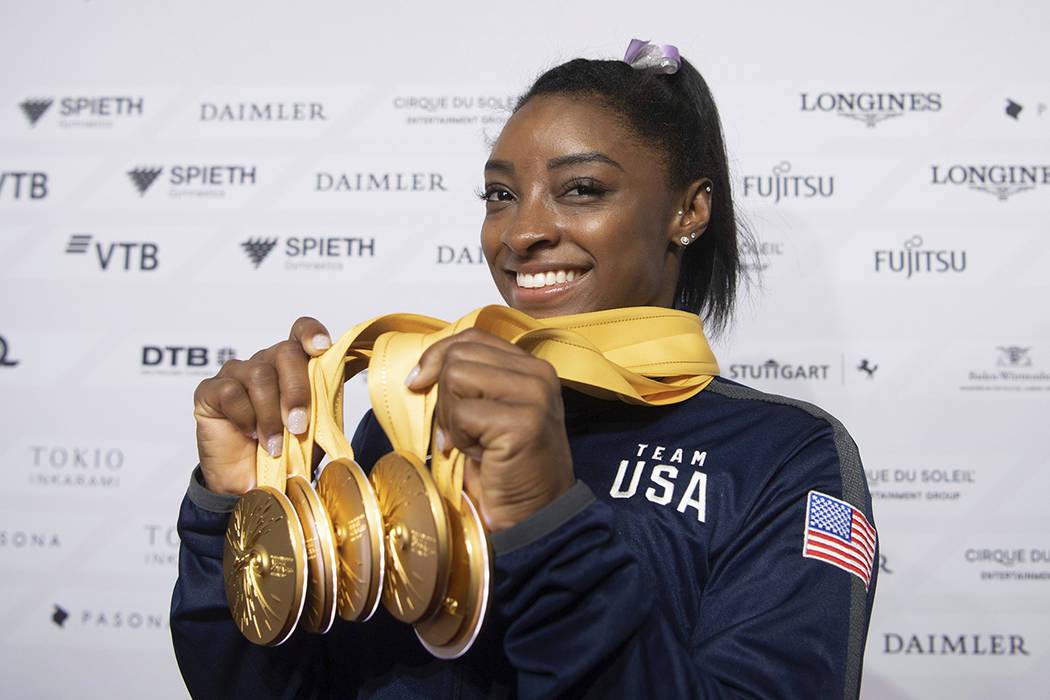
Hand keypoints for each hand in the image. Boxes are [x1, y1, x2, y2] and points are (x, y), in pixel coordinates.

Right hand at [192, 318, 331, 494]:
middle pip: (284, 353)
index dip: (311, 333)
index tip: (322, 348)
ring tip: (274, 444)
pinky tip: (250, 434)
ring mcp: (236, 373)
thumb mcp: (315, 425)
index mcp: (293, 365)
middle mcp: (265, 362)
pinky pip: (231, 392)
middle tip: (298, 426)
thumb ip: (325, 398)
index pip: (301, 331)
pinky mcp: (210, 390)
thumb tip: (345, 374)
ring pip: (259, 375)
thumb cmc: (286, 450)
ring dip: (271, 414)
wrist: (251, 482)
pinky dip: (245, 417)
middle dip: (296, 391)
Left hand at [407, 328, 573, 530]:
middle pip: (459, 355)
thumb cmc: (507, 468)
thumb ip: (470, 382)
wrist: (533, 514)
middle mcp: (538, 374)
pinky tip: (480, 456)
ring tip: (473, 442)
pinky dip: (460, 439)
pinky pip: (463, 414)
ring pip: (456, 377)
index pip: (472, 337)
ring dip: (452, 417)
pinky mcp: (523, 422)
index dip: (437, 356)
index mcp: (531, 367)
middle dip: (444, 395)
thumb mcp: (487, 413)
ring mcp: (535, 395)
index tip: (418, 381)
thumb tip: (422, 370)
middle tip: (459, 430)